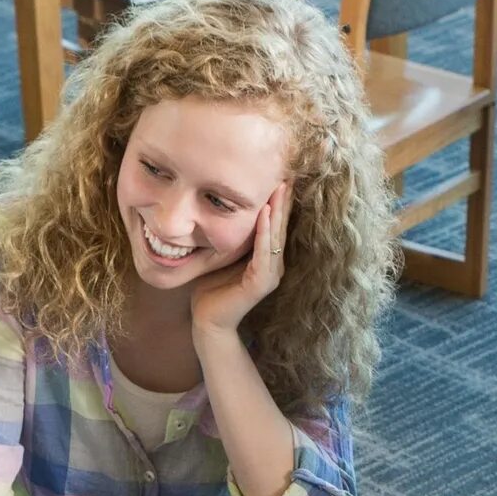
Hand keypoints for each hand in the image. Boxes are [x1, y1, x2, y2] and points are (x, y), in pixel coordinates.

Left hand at [189, 184, 289, 338]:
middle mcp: (273, 266)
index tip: (281, 177)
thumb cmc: (212, 289)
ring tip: (281, 189)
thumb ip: (232, 238)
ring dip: (278, 212)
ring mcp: (269, 275)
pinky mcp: (261, 284)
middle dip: (284, 201)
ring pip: (276, 238)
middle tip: (289, 175)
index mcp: (267, 259)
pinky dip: (265, 233)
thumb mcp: (223, 256)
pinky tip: (265, 215)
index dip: (279, 203)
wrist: (208, 321)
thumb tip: (224, 210)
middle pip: (281, 228)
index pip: (275, 226)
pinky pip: (264, 253)